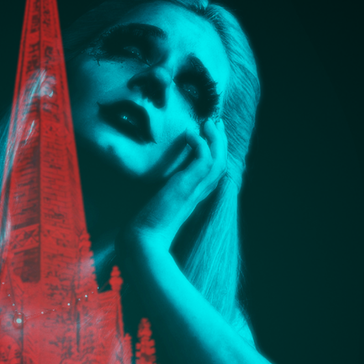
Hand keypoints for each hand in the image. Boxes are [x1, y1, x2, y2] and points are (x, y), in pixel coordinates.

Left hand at [127, 117, 225, 253]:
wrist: (143, 241)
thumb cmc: (145, 226)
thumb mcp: (157, 203)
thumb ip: (162, 192)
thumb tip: (156, 184)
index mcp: (194, 197)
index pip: (212, 172)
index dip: (215, 152)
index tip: (210, 134)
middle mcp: (198, 193)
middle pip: (220, 164)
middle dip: (220, 141)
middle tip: (216, 122)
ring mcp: (194, 191)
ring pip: (217, 161)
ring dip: (215, 139)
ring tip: (209, 122)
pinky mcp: (187, 187)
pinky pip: (204, 162)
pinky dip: (201, 145)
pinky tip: (191, 134)